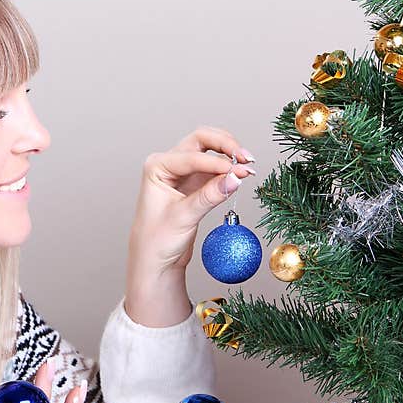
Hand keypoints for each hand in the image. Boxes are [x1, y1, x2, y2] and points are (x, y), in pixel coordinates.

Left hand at [125, 126, 255, 325]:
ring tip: (248, 167)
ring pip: (210, 152)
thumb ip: (209, 196)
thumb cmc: (157, 241)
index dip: (217, 162)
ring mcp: (182, 173)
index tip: (238, 170)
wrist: (154, 262)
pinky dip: (228, 171)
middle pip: (201, 140)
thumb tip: (235, 177)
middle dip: (225, 145)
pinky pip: (214, 171)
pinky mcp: (194, 185)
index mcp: (157, 167)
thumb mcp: (184, 217)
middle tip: (246, 157)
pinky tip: (241, 176)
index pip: (192, 156)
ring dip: (229, 156)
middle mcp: (168, 165)